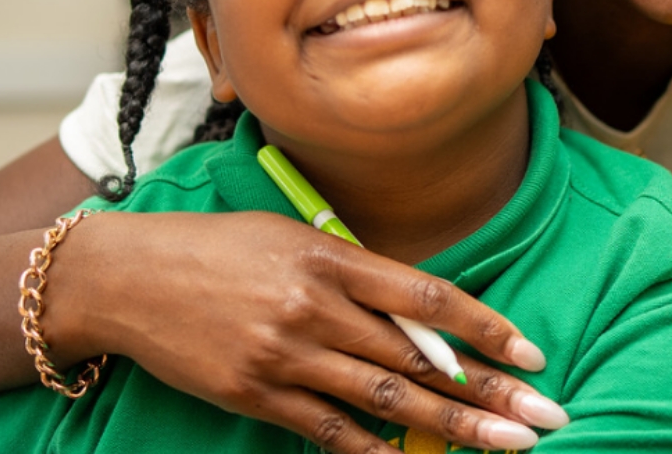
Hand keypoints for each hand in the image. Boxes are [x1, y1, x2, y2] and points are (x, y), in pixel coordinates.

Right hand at [50, 211, 568, 453]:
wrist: (125, 278)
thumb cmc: (220, 249)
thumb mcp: (296, 238)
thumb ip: (359, 274)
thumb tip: (424, 318)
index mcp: (334, 257)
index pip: (430, 296)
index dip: (487, 327)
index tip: (532, 353)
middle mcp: (317, 306)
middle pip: (420, 359)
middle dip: (491, 390)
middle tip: (546, 416)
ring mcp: (286, 355)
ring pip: (387, 400)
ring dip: (454, 427)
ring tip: (506, 444)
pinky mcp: (254, 394)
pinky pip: (327, 431)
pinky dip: (372, 452)